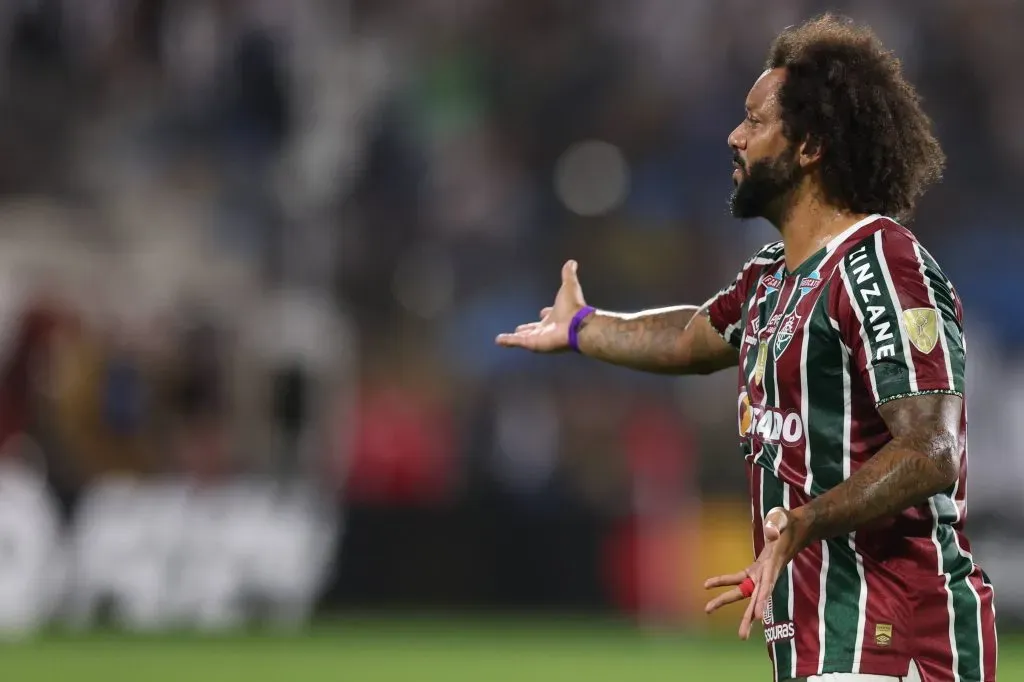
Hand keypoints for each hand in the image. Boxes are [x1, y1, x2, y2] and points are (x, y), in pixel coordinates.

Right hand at [495, 260, 587, 352]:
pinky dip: (508, 341)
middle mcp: (548, 328)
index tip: (542, 312)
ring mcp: (540, 337)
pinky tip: (498, 340)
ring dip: (513, 338)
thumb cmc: (573, 307)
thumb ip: (568, 275)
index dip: (546, 313)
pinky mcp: (533, 343)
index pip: (548, 315)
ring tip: (501, 339)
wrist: (576, 324)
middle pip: (535, 329)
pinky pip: (518, 342)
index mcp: (556, 316)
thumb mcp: (569, 286)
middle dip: (527, 329)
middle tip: (519, 329)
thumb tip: (572, 262)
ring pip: (524, 337)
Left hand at [703, 506, 807, 639]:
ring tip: (709, 611)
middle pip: (756, 599)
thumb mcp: (783, 520)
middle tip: (742, 636)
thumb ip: (776, 525)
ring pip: (744, 593)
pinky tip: (709, 588)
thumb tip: (771, 532)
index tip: (759, 617)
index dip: (762, 601)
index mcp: (774, 565)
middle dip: (748, 617)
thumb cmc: (787, 524)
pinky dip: (724, 582)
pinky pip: (737, 579)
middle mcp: (767, 575)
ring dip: (727, 601)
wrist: (794, 529)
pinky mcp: (754, 571)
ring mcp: (760, 574)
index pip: (768, 587)